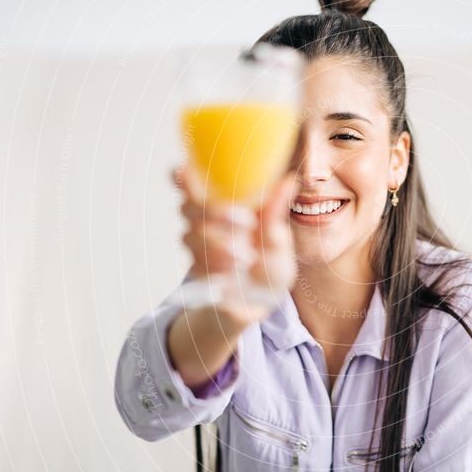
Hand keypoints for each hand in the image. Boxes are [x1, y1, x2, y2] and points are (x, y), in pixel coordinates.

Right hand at [172, 164, 298, 330]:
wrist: (263, 302)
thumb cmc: (268, 263)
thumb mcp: (278, 239)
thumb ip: (275, 213)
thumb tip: (289, 181)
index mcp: (224, 205)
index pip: (192, 184)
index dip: (182, 176)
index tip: (184, 169)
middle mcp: (204, 223)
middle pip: (189, 207)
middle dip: (216, 211)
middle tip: (247, 222)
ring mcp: (199, 249)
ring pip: (193, 235)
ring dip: (221, 244)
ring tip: (247, 256)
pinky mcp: (199, 274)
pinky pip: (198, 263)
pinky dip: (219, 266)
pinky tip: (236, 270)